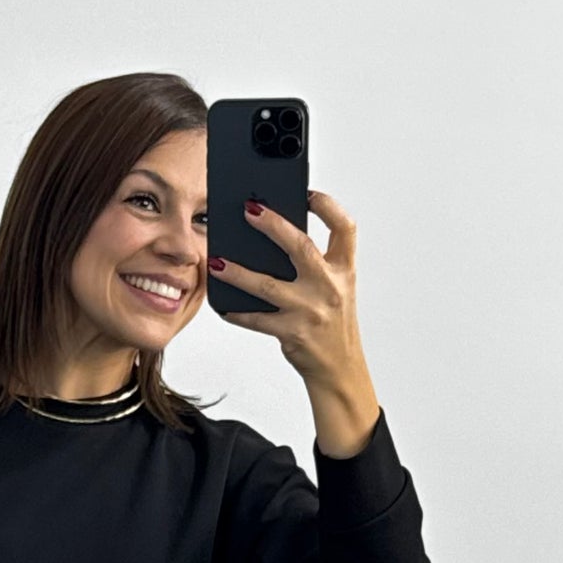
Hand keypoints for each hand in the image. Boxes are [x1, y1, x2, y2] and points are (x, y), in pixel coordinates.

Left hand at [209, 189, 380, 457]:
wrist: (340, 368)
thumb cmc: (332, 323)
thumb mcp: (334, 288)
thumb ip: (313, 264)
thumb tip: (269, 237)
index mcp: (344, 270)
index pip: (344, 228)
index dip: (328, 207)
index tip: (307, 194)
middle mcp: (331, 287)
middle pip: (301, 248)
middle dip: (273, 226)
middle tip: (248, 209)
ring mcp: (311, 311)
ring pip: (268, 286)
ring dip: (239, 273)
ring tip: (217, 261)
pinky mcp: (293, 333)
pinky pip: (257, 320)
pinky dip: (237, 312)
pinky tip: (222, 304)